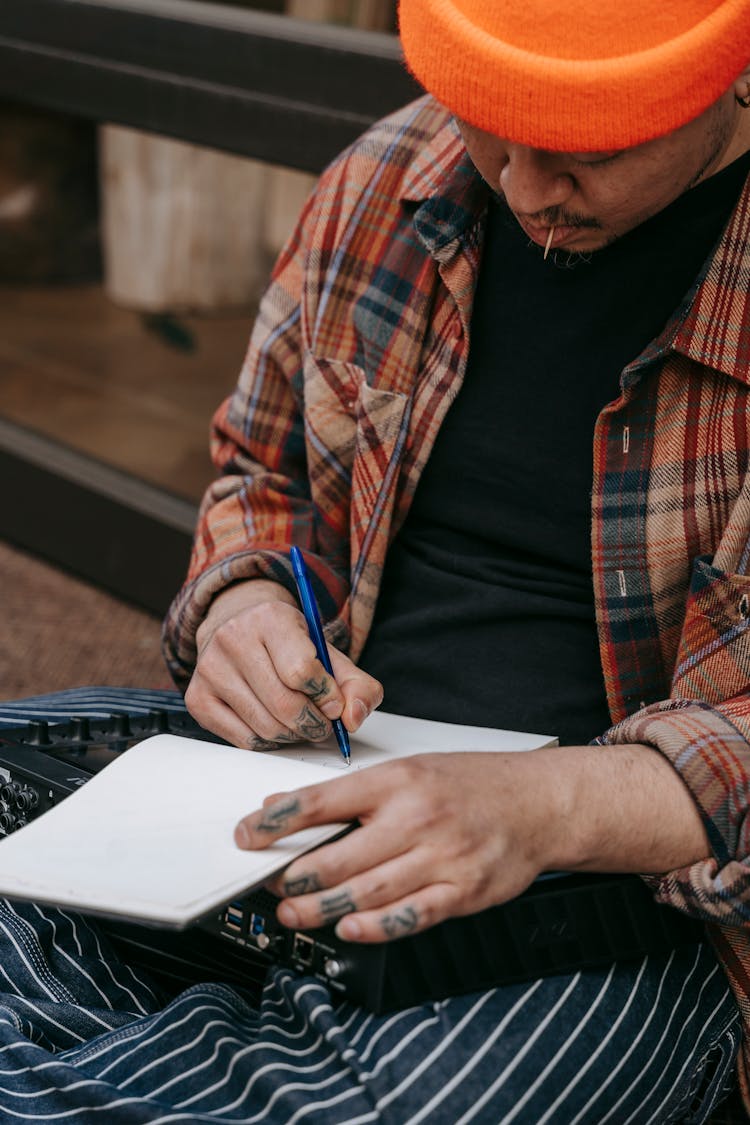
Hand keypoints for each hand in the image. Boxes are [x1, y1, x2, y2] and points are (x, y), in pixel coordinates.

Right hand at [185, 579, 382, 748]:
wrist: (241, 631)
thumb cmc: (289, 646)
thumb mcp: (328, 654)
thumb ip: (357, 685)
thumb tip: (354, 718)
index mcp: (271, 618)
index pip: (302, 671)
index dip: (326, 696)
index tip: (332, 702)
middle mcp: (233, 638)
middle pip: (285, 705)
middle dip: (314, 724)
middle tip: (321, 723)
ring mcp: (210, 669)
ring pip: (266, 727)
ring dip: (293, 735)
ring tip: (300, 723)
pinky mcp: (198, 698)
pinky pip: (244, 740)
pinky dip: (268, 743)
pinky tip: (275, 725)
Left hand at [234, 742, 712, 943]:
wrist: (539, 802)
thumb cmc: (470, 784)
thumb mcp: (411, 770)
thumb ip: (354, 793)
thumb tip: (290, 806)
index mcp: (399, 779)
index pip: (323, 800)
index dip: (276, 821)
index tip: (247, 835)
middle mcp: (418, 816)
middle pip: (337, 856)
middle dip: (292, 877)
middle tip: (267, 886)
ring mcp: (442, 856)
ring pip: (366, 892)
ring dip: (319, 908)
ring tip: (291, 913)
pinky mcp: (464, 891)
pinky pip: (410, 917)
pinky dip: (374, 928)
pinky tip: (348, 928)